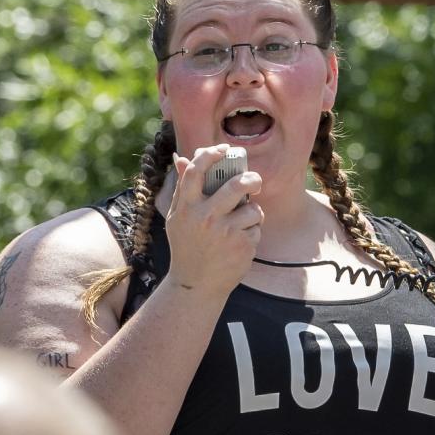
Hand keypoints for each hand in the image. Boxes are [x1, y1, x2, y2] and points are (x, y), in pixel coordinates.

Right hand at [163, 147, 263, 298]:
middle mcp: (206, 218)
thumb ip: (183, 189)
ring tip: (242, 224)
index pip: (196, 171)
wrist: (196, 285)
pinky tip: (240, 243)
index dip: (210, 154)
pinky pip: (257, 228)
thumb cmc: (186, 247)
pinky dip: (253, 232)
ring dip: (252, 214)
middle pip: (237, 185)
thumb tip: (183, 158)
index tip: (224, 149)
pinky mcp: (243, 246)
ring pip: (253, 209)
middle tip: (254, 180)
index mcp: (187, 208)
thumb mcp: (177, 219)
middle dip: (252, 179)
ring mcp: (226, 232)